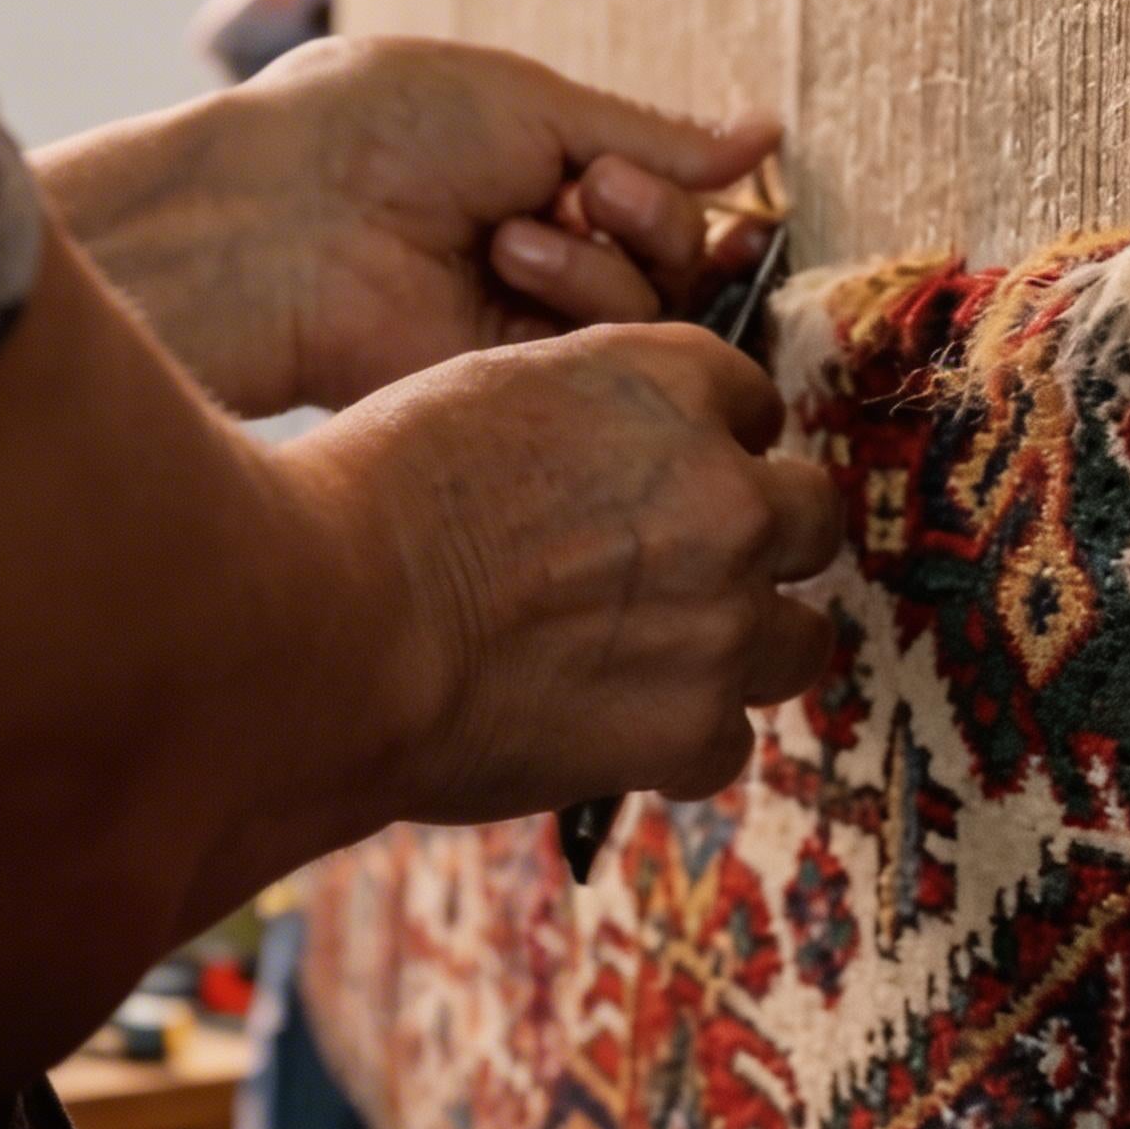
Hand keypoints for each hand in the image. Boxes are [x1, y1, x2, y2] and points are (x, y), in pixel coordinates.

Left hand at [36, 36, 779, 415]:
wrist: (284, 216)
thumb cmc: (381, 131)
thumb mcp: (533, 103)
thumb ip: (653, 137)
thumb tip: (765, 135)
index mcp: (539, 180)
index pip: (664, 202)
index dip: (677, 191)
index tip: (650, 172)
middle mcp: (544, 261)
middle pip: (679, 268)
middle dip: (652, 219)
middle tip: (590, 190)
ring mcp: (530, 332)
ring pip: (658, 318)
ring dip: (604, 262)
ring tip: (515, 232)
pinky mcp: (517, 390)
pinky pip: (612, 359)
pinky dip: (580, 303)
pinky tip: (509, 265)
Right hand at [286, 323, 842, 820]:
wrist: (321, 623)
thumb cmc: (366, 501)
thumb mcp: (486, 396)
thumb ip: (585, 424)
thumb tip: (615, 467)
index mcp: (667, 382)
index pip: (750, 404)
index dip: (712, 448)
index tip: (670, 484)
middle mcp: (722, 491)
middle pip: (808, 518)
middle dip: (757, 546)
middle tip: (686, 577)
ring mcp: (721, 615)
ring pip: (798, 639)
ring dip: (739, 651)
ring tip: (656, 666)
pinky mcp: (690, 727)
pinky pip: (727, 744)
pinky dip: (675, 746)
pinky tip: (606, 734)